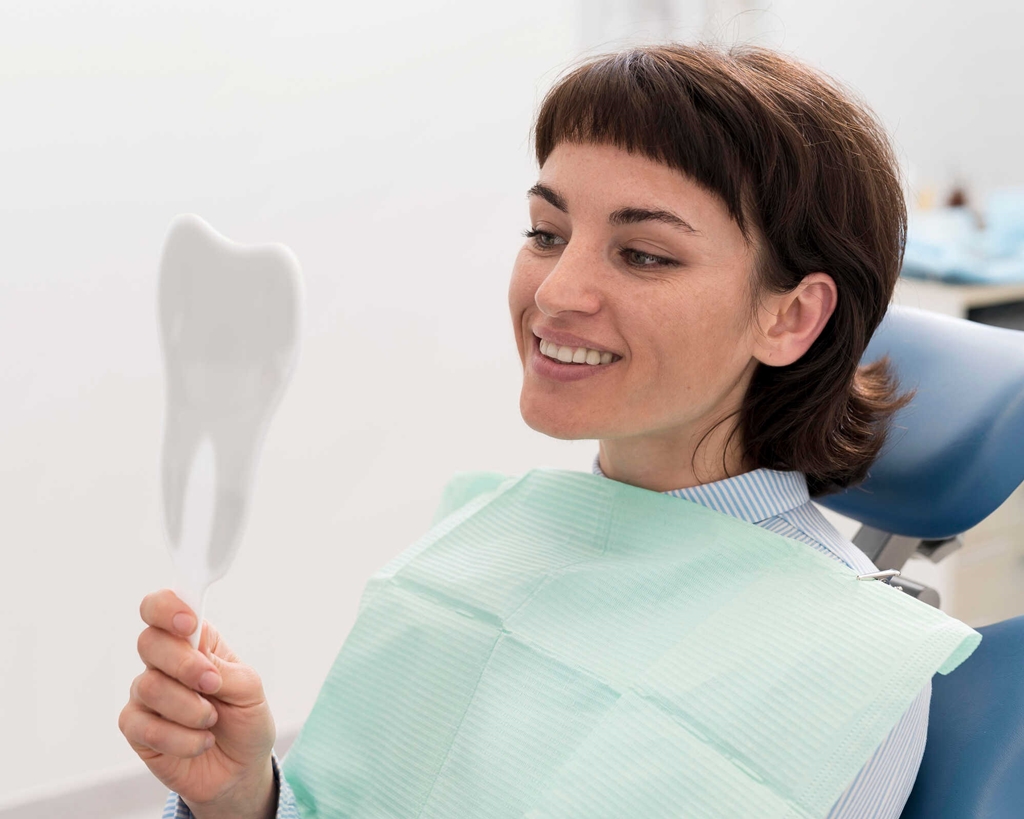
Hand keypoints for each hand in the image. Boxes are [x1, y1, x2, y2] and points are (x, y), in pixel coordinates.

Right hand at [119, 590, 276, 815]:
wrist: (240, 769)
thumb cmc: (245, 720)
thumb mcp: (251, 690)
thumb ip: (224, 670)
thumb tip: (197, 660)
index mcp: (195, 640)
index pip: (161, 607)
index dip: (166, 608)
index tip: (187, 623)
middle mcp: (165, 662)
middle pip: (149, 642)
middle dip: (183, 665)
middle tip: (212, 685)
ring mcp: (147, 694)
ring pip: (149, 686)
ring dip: (189, 708)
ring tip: (211, 721)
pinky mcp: (136, 728)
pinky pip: (144, 726)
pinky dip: (181, 738)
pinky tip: (200, 742)